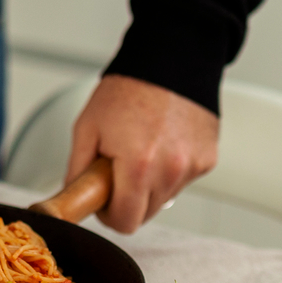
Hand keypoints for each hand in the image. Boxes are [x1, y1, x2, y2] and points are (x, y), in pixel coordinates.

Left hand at [65, 74, 218, 232]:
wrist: (170, 60)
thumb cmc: (127, 89)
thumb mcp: (87, 127)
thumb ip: (78, 171)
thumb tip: (73, 198)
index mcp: (138, 166)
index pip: (125, 222)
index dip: (109, 215)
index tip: (104, 198)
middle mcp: (170, 171)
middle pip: (145, 214)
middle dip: (129, 200)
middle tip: (119, 169)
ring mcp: (192, 166)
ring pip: (164, 198)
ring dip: (151, 185)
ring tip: (143, 149)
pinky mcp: (207, 159)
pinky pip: (182, 180)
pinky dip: (171, 170)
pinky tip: (163, 143)